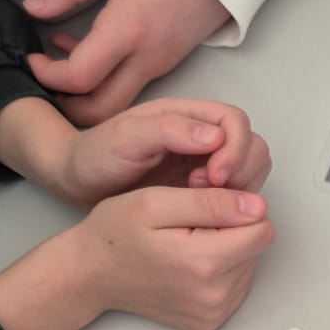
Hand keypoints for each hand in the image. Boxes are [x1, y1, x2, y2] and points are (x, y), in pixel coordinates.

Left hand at [0, 97, 269, 206]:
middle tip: (209, 193)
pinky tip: (202, 215)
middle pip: (251, 146)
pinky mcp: (203, 189)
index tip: (215, 177)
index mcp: (187, 115)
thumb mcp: (125, 138)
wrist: (77, 181)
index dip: (235, 149)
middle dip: (241, 172)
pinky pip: (235, 194)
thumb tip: (216, 137)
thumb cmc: (96, 155)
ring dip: (239, 190)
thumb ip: (168, 131)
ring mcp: (205, 162)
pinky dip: (231, 206)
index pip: (236, 123)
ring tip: (203, 203)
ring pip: (249, 171)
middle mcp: (203, 135)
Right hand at [0, 186, 273, 329]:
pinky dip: (221, 270)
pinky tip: (190, 263)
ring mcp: (214, 313)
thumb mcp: (156, 202)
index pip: (261, 227)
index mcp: (204, 263)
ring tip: (188, 243)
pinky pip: (236, 286)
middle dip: (233, 229)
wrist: (92, 274)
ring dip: (227, 249)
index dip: (238, 208)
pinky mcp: (211, 321)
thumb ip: (211, 202)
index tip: (207, 204)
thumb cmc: (116, 234)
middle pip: (257, 247)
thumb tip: (258, 207)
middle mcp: (215, 295)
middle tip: (192, 224)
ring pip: (249, 265)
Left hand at [24, 0, 231, 123]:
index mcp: (128, 32)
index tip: (33, 57)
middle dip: (65, 105)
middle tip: (44, 78)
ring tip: (60, 64)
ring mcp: (157, 69)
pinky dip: (101, 85)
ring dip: (83, 97)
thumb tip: (33, 8)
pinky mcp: (163, 68)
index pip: (80, 77)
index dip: (48, 75)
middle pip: (99, 110)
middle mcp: (144, 61)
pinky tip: (85, 52)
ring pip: (114, 106)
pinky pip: (127, 90)